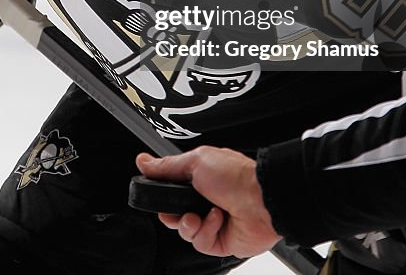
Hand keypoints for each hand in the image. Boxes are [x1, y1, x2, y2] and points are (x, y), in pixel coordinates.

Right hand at [135, 147, 280, 257]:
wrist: (262, 200)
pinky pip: (200, 243)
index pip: (171, 192)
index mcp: (200, 179)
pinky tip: (217, 220)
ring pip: (185, 231)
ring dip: (190, 223)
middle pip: (174, 215)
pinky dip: (206, 231)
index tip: (159, 194)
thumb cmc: (235, 176)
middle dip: (172, 214)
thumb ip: (166, 166)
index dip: (163, 196)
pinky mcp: (222, 241)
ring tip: (200, 214)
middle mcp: (206, 201)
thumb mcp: (195, 162)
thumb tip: (143, 161)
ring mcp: (214, 222)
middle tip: (178, 208)